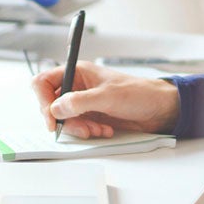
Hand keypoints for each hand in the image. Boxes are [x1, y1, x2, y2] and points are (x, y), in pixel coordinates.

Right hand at [30, 61, 179, 137]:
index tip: (52, 118)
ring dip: (79, 128)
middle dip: (65, 120)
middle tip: (81, 128)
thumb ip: (79, 102)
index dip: (43, 100)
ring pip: (65, 119)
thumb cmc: (139, 93)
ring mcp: (83, 103)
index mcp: (77, 72)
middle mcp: (77, 86)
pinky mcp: (91, 116)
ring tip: (98, 129)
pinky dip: (88, 132)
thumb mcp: (107, 96)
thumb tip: (56, 108)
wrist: (160, 109)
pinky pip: (78, 127)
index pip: (44, 82)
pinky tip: (104, 130)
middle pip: (52, 105)